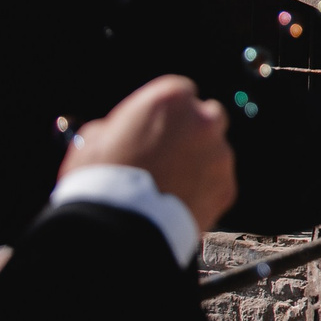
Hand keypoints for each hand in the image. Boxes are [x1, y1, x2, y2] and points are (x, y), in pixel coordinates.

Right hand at [61, 75, 236, 233]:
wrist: (119, 228)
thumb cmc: (100, 178)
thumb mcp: (93, 139)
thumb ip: (119, 127)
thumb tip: (124, 133)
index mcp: (172, 98)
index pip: (179, 93)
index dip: (165, 112)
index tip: (154, 126)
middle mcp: (204, 121)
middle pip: (206, 118)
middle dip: (190, 132)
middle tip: (166, 154)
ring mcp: (220, 155)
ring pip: (213, 153)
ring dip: (197, 163)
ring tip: (166, 186)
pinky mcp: (226, 187)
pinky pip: (216, 184)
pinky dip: (202, 191)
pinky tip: (176, 204)